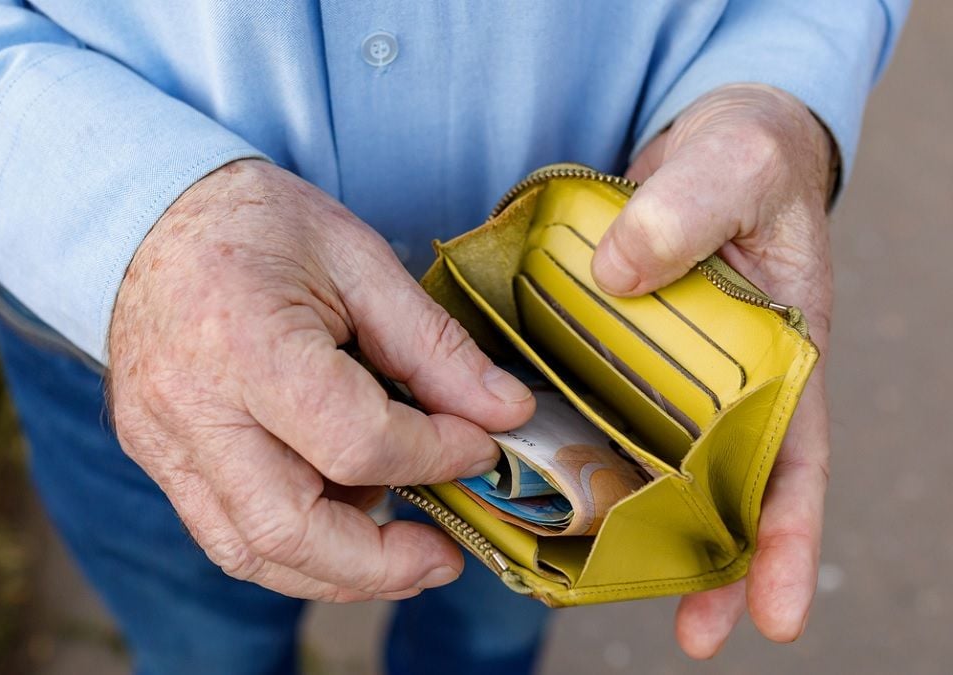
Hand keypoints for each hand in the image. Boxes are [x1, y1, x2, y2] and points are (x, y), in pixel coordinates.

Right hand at [109, 159, 535, 600]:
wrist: (146, 218)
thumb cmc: (253, 223)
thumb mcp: (358, 259)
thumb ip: (433, 346)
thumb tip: (504, 413)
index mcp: (244, 342)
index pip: (357, 442)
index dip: (435, 455)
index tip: (478, 445)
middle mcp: (191, 407)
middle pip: (290, 532)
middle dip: (382, 565)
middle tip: (442, 555)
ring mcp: (162, 442)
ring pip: (252, 553)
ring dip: (337, 571)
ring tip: (399, 547)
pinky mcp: (157, 459)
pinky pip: (226, 533)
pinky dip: (293, 546)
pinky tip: (339, 515)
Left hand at [591, 84, 835, 656]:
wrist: (703, 144)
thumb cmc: (743, 159)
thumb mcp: (731, 165)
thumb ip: (686, 209)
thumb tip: (620, 273)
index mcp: (783, 355)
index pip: (795, 458)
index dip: (788, 538)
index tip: (780, 615)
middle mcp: (727, 382)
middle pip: (725, 487)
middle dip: (713, 562)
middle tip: (695, 633)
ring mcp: (666, 377)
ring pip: (653, 465)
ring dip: (634, 527)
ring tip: (598, 585)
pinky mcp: (611, 357)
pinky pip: (593, 415)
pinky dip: (574, 454)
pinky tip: (538, 487)